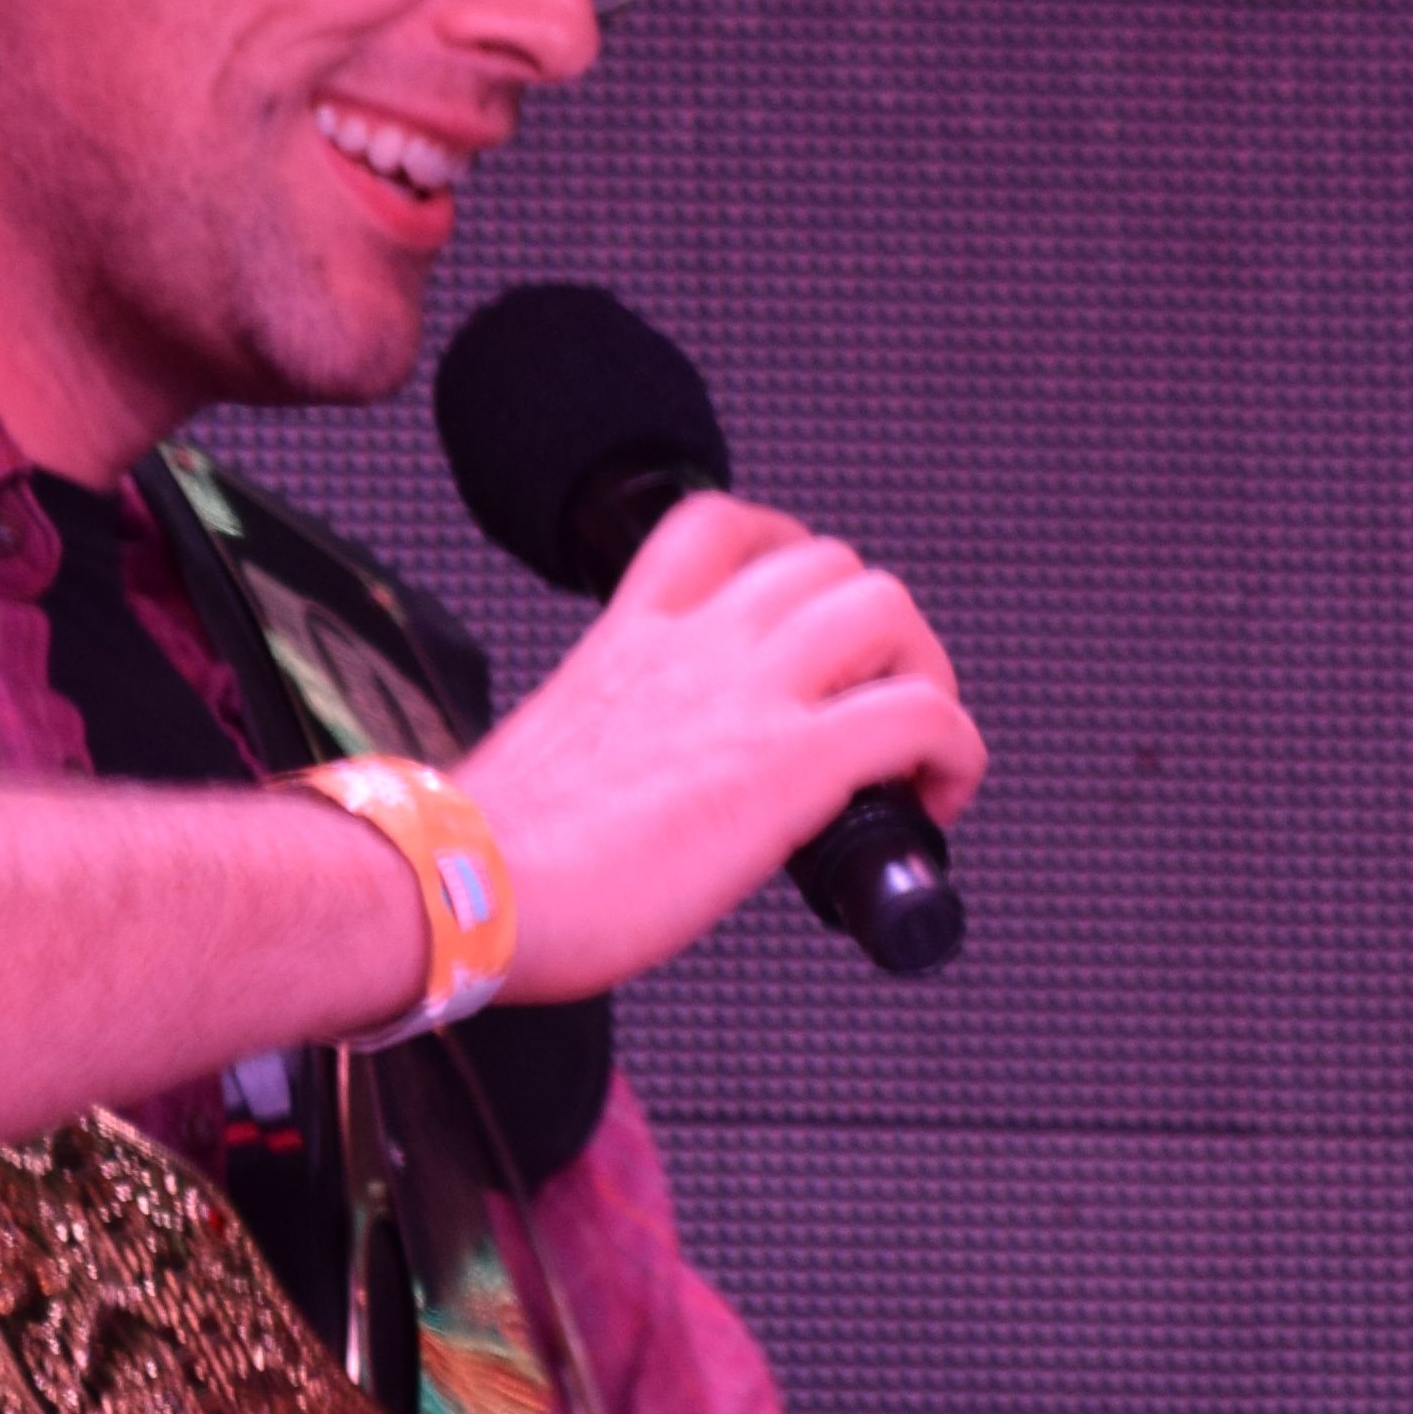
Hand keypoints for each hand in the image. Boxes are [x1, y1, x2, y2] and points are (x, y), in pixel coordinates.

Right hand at [458, 490, 983, 998]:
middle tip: (873, 710)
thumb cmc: (485, 856)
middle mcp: (694, 645)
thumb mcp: (553, 756)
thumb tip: (630, 807)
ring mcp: (744, 694)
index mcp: (632, 638)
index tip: (805, 624)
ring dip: (924, 673)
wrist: (458, 887)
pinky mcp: (784, 762)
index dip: (790, 557)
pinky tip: (934, 800)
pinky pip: (920, 715)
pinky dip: (954, 750)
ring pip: (888, 609)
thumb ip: (609, 747)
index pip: (719, 525)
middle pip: (832, 562)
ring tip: (910, 752)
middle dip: (878, 631)